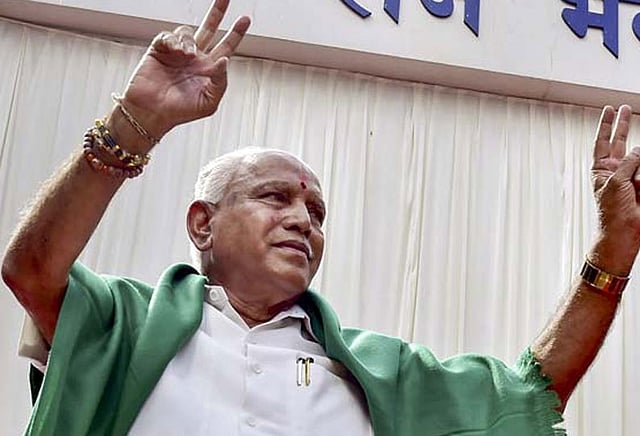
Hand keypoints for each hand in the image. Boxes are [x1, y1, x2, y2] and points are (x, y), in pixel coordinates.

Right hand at [120, 0, 249, 137]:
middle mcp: (194, 58)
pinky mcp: (159, 50)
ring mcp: (176, 53)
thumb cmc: (180, 112)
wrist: (152, 113)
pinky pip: (168, 36)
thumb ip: (221, 81)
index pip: (225, 47)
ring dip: (189, 41)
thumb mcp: (209, 102)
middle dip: (217, 13)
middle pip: (209, 28)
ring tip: (185, 56)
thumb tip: (225, 60)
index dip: (235, 33)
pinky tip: (174, 51)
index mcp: (208, 69)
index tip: (246, 19)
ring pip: (188, 32)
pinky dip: (172, 40)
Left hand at [590, 105, 639, 273]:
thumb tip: (637, 148)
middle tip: (626, 108)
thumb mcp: (616, 182)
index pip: (602, 142)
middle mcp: (614, 169)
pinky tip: (639, 168)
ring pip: (637, 155)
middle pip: (618, 141)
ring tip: (634, 157)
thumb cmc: (612, 211)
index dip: (605, 125)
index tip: (608, 109)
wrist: (624, 231)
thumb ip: (627, 163)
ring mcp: (630, 175)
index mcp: (601, 169)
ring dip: (638, 151)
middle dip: (623, 125)